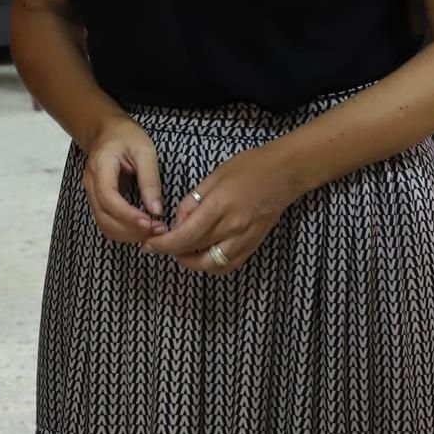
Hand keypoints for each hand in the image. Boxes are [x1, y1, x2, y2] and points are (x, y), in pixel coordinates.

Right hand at [81, 117, 166, 244]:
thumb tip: (156, 210)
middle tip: (159, 230)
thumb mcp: (145, 150)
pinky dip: (124, 230)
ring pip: (105, 225)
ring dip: (128, 234)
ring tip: (153, 231)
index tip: (150, 223)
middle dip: (132, 230)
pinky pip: (107, 222)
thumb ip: (150, 180)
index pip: (109, 198)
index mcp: (100, 167)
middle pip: (105, 218)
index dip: (128, 216)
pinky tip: (142, 228)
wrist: (107, 131)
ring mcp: (91, 193)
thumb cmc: (126, 136)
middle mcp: (91, 183)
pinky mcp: (98, 200)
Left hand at [143, 145, 301, 275]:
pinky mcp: (253, 246)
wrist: (284, 173)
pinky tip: (203, 253)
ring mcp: (245, 239)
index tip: (149, 245)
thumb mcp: (214, 176)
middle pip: (195, 252)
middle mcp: (233, 227)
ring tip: (182, 249)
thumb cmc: (248, 167)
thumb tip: (177, 221)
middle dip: (172, 252)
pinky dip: (211, 265)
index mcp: (220, 206)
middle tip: (161, 244)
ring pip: (211, 265)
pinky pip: (228, 265)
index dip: (164, 245)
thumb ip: (193, 201)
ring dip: (192, 262)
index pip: (185, 236)